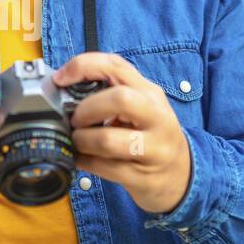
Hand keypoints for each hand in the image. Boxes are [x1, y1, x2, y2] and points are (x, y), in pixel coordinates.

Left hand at [53, 52, 191, 214]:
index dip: (83, 67)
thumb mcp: (140, 107)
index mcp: (150, 93)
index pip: (117, 66)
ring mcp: (154, 149)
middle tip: (76, 119)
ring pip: (108, 140)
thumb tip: (64, 87)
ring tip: (78, 141)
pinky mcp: (143, 177)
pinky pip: (104, 168)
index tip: (60, 78)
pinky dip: (84, 162)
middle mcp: (157, 117)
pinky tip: (82, 158)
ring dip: (82, 140)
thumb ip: (110, 92)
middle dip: (87, 109)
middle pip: (120, 99)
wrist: (182, 175)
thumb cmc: (152, 136)